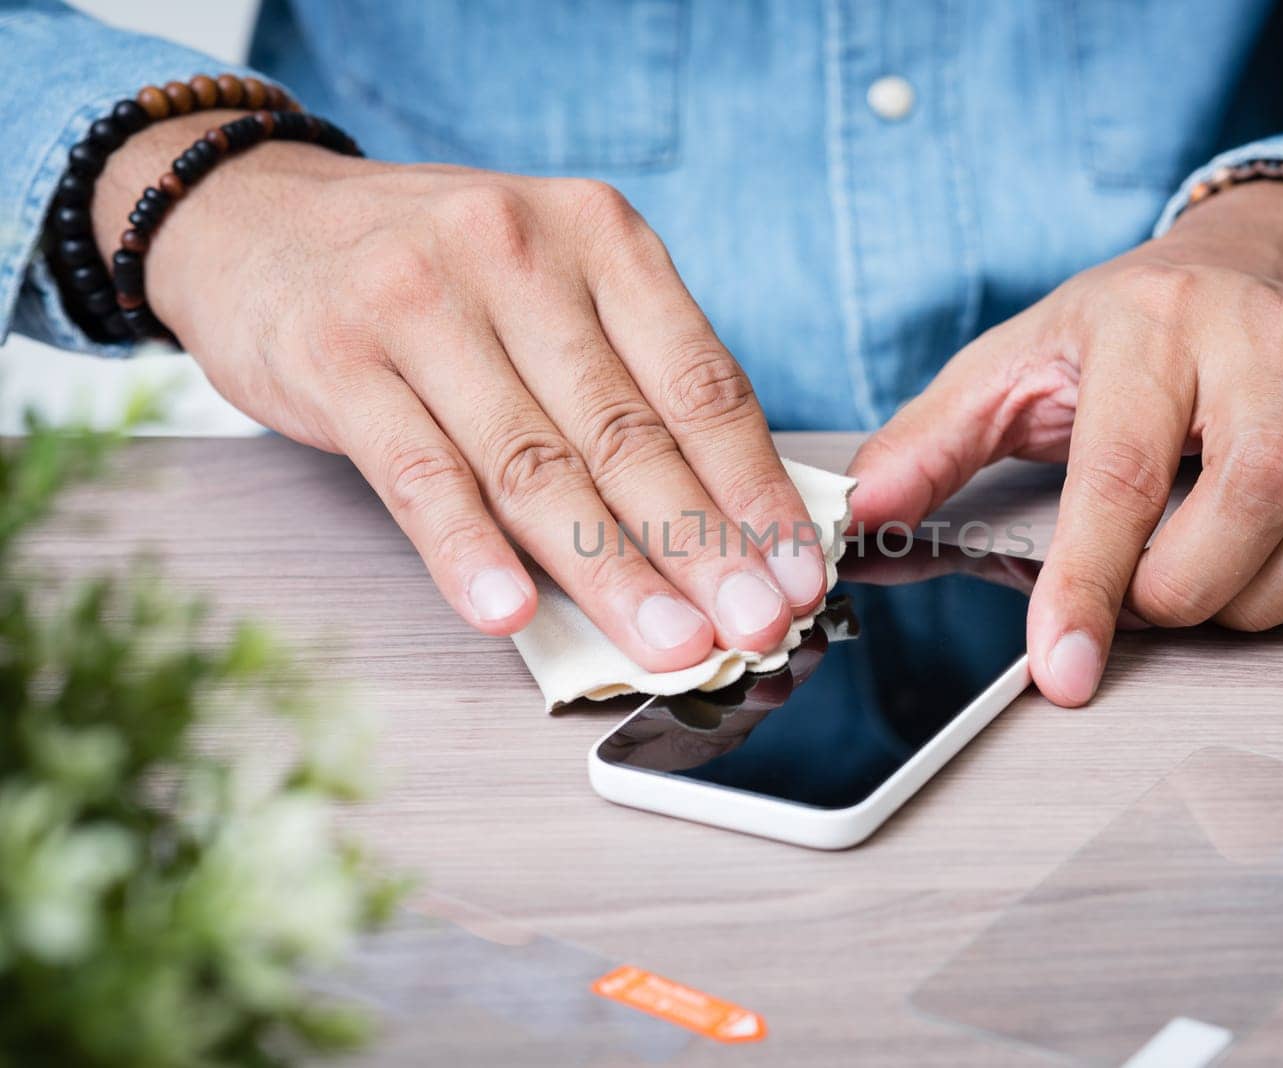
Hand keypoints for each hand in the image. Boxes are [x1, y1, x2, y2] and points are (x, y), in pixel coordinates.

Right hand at [94, 112, 825, 668]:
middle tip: (755, 625)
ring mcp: (421, 302)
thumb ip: (629, 380)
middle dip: (703, 545)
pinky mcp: (338, 357)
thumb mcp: (553, 285)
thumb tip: (726, 523)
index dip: (755, 487)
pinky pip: (419, 473)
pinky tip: (510, 614)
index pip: (700, 380)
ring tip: (667, 643)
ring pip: (534, 463)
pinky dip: (468, 551)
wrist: (261, 217)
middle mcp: (519, 254)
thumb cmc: (438, 274)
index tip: (798, 570)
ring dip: (609, 569)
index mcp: (600, 236)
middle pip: (627, 431)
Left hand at [847, 182, 1282, 706]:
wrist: (1268, 268)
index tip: (1061, 666)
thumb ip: (930, 440)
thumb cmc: (1128, 330)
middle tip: (1135, 595)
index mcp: (1153, 327)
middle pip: (1249, 500)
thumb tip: (864, 513)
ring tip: (1189, 579)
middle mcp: (1264, 348)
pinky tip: (1256, 573)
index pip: (1121, 470)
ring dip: (1247, 599)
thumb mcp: (1013, 364)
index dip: (1087, 582)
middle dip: (1177, 589)